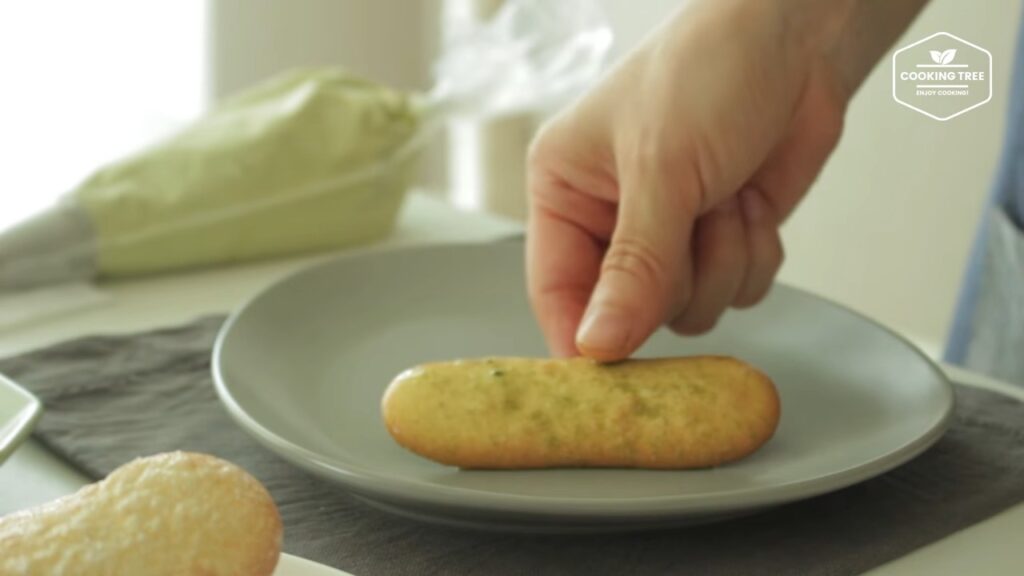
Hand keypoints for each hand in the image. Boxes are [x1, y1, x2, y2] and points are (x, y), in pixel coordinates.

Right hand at [526, 0, 856, 360]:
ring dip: (723, 260)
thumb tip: (597, 346)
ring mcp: (669, 232)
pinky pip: (736, 292)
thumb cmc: (709, 70)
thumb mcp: (661, 171)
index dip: (584, 337)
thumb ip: (632, 269)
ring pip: (689, 308)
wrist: (801, 36)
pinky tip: (752, 200)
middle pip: (629, 312)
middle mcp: (609, 219)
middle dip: (676, 275)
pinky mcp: (721, 238)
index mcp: (564, 192)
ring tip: (728, 195)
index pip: (555, 291)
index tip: (614, 378)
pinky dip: (754, 254)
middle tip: (696, 220)